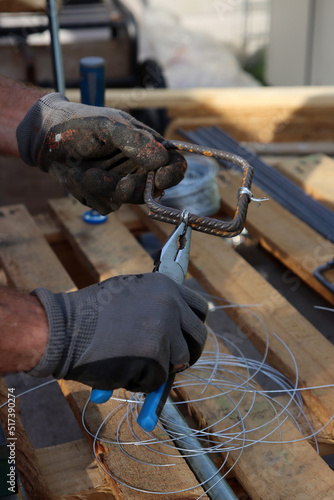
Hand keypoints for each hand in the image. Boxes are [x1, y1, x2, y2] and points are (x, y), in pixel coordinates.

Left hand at [16, 93, 185, 213]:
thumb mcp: (109, 126)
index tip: (160, 179)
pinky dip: (91, 194)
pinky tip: (80, 177)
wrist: (47, 139)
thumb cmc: (80, 124)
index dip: (173, 175)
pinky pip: (106, 206)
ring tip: (86, 172)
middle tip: (112, 181)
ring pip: (127, 200)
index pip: (174, 165)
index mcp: (148, 148)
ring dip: (105, 188)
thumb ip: (136, 141)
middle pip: (152, 191)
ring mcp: (123, 184)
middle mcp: (139, 169)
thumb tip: (163, 160)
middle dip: (132, 188)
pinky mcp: (105, 197)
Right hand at [29, 273, 207, 392]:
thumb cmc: (90, 314)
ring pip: (179, 361)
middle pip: (199, 337)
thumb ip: (156, 304)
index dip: (193, 327)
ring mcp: (163, 331)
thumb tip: (177, 326)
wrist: (62, 328)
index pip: (200, 308)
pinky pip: (158, 380)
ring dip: (159, 367)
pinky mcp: (154, 357)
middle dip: (189, 352)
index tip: (187, 338)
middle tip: (175, 362)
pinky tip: (119, 367)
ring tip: (130, 359)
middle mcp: (170, 304)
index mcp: (165, 286)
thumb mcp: (130, 293)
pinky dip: (141, 382)